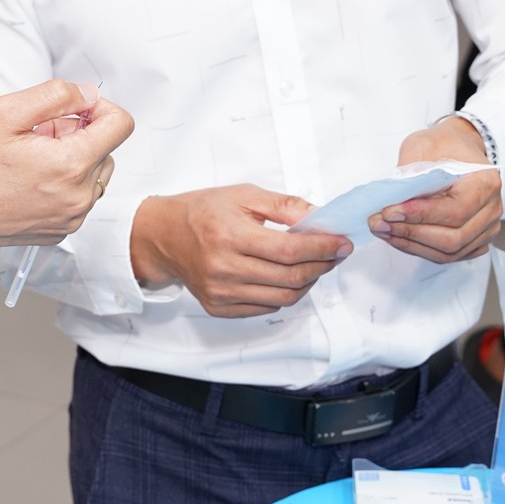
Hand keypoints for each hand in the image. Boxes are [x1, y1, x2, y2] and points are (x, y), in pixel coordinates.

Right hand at [0, 79, 130, 252]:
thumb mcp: (6, 111)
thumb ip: (56, 95)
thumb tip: (89, 94)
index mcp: (70, 165)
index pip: (121, 124)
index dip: (98, 106)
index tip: (70, 107)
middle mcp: (79, 197)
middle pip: (107, 148)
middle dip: (78, 133)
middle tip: (35, 134)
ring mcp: (71, 218)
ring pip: (94, 172)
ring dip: (72, 157)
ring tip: (30, 157)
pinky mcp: (60, 230)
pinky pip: (78, 196)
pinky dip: (62, 181)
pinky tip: (27, 178)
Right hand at [129, 185, 352, 317]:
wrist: (162, 236)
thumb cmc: (201, 211)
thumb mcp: (243, 195)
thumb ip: (284, 206)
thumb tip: (320, 218)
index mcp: (229, 235)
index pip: (289, 250)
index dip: (323, 248)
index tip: (342, 243)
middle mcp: (224, 268)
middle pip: (290, 278)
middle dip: (322, 266)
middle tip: (335, 253)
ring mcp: (221, 293)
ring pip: (282, 299)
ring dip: (307, 283)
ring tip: (313, 265)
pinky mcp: (219, 307)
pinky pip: (265, 308)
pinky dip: (284, 294)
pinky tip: (287, 277)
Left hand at [374, 120, 501, 262]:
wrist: (460, 147)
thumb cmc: (445, 144)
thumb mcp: (423, 145)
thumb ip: (410, 173)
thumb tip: (392, 201)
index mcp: (485, 183)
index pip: (455, 211)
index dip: (420, 215)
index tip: (390, 212)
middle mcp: (491, 209)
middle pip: (453, 238)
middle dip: (411, 233)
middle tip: (379, 224)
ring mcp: (486, 228)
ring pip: (449, 252)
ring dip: (412, 244)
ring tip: (384, 231)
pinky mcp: (476, 239)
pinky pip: (449, 254)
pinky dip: (421, 249)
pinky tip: (400, 237)